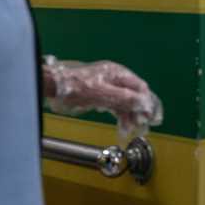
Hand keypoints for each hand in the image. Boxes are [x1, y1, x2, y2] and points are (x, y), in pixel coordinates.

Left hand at [43, 59, 163, 138]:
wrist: (54, 87)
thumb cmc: (76, 87)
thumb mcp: (101, 93)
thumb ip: (123, 97)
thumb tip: (143, 103)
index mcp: (118, 74)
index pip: (140, 88)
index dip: (147, 103)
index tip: (150, 119)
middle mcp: (116, 79)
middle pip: (134, 96)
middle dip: (139, 113)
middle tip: (141, 128)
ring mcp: (108, 87)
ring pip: (125, 103)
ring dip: (129, 117)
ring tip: (128, 131)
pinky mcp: (101, 95)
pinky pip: (116, 106)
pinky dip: (120, 117)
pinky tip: (121, 127)